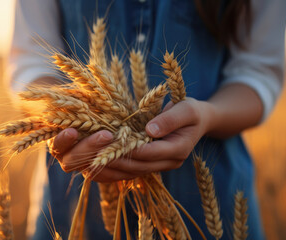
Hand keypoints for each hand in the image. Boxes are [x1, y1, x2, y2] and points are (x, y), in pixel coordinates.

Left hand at [49, 98, 212, 181]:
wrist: (198, 121)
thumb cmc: (192, 111)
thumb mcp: (187, 109)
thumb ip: (170, 119)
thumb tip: (150, 130)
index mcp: (178, 150)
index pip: (149, 153)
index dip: (127, 149)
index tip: (107, 142)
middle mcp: (168, 163)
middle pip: (137, 166)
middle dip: (113, 160)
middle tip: (90, 153)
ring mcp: (158, 166)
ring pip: (130, 173)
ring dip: (109, 168)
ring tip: (87, 161)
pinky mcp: (149, 165)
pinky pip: (128, 172)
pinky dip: (111, 169)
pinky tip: (93, 166)